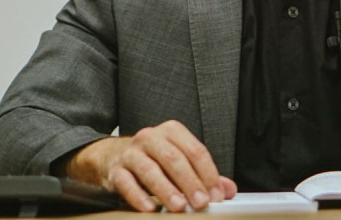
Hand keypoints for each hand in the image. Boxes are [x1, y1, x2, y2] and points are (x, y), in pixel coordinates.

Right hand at [61, 120, 236, 212]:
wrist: (112, 156)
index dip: (208, 174)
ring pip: (150, 170)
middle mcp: (150, 137)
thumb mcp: (178, 160)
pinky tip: (149, 208)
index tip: (217, 195)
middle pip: (174, 159)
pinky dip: (138, 196)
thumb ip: (203, 174)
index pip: (195, 150)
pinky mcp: (115, 170)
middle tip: (201, 202)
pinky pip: (126, 182)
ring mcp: (131, 153)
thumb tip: (228, 189)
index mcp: (171, 132)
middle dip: (190, 182)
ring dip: (166, 190)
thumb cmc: (152, 159)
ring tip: (179, 207)